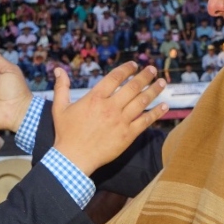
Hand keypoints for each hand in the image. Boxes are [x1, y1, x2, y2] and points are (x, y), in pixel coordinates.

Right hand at [51, 62, 167, 175]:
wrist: (74, 158)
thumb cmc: (66, 133)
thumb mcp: (60, 108)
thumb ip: (62, 87)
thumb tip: (59, 70)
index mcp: (95, 98)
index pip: (115, 77)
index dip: (127, 69)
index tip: (134, 65)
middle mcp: (110, 107)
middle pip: (133, 87)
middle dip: (145, 76)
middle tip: (152, 69)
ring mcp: (121, 121)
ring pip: (142, 101)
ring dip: (154, 90)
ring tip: (162, 82)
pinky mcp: (128, 135)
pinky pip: (145, 121)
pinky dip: (156, 113)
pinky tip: (164, 106)